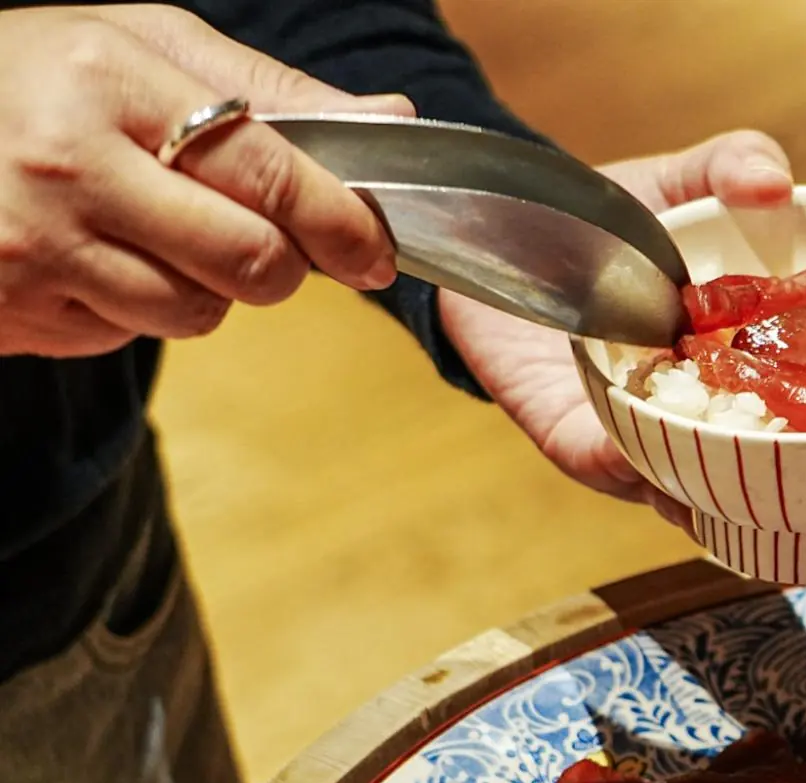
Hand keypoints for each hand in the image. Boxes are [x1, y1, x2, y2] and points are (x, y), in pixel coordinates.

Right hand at [0, 4, 410, 356]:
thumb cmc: (38, 77)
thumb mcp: (144, 49)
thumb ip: (271, 92)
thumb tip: (394, 118)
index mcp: (108, 82)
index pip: (271, 175)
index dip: (344, 225)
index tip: (375, 248)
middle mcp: (67, 166)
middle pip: (251, 263)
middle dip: (282, 262)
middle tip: (262, 236)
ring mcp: (34, 247)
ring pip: (196, 313)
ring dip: (204, 288)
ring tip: (154, 230)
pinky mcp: (15, 311)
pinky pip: (126, 336)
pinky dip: (134, 306)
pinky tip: (95, 255)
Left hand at [438, 131, 793, 530]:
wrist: (491, 229)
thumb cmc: (599, 220)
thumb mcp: (678, 182)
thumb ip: (732, 166)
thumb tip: (778, 186)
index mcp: (734, 366)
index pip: (796, 409)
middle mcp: (690, 413)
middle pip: (750, 468)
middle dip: (786, 481)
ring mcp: (630, 433)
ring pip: (680, 485)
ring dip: (709, 488)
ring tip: (741, 479)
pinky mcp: (565, 434)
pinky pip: (597, 463)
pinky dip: (621, 463)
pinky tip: (640, 452)